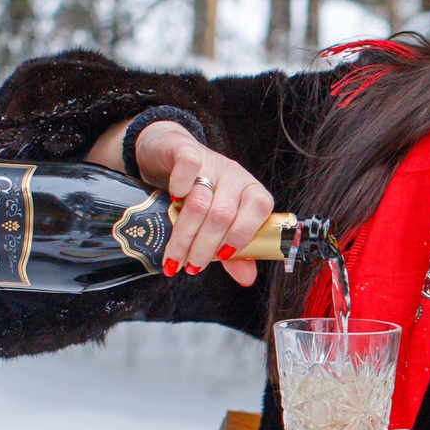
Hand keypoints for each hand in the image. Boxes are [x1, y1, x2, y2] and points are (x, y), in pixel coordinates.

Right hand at [88, 115, 273, 286]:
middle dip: (205, 246)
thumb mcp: (221, 223)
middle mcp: (235, 176)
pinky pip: (188, 165)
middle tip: (191, 266)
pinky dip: (180, 186)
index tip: (220, 258)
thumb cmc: (202, 195)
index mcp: (252, 192)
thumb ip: (235, 252)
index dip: (240, 237)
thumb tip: (247, 279)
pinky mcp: (185, 150)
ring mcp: (211, 162)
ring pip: (200, 201)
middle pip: (223, 214)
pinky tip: (171, 203)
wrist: (172, 153)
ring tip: (175, 257)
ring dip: (185, 234)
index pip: (258, 212)